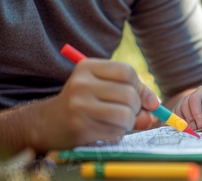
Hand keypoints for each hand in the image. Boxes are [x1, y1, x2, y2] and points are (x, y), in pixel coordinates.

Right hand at [31, 59, 159, 150]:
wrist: (47, 123)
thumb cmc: (84, 102)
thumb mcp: (104, 87)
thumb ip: (133, 93)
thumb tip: (154, 106)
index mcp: (87, 67)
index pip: (127, 72)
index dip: (139, 87)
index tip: (140, 98)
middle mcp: (81, 84)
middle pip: (129, 95)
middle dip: (136, 107)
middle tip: (127, 112)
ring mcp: (79, 107)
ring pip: (125, 115)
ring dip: (129, 123)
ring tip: (118, 123)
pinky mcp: (80, 128)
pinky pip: (115, 132)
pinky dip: (118, 133)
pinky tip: (106, 131)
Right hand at [173, 86, 201, 129]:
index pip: (193, 100)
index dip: (195, 113)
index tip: (201, 124)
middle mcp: (190, 96)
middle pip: (183, 107)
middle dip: (190, 121)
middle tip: (199, 128)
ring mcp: (184, 104)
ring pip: (177, 113)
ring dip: (185, 124)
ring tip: (196, 129)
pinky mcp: (181, 112)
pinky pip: (176, 118)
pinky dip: (180, 125)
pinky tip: (189, 129)